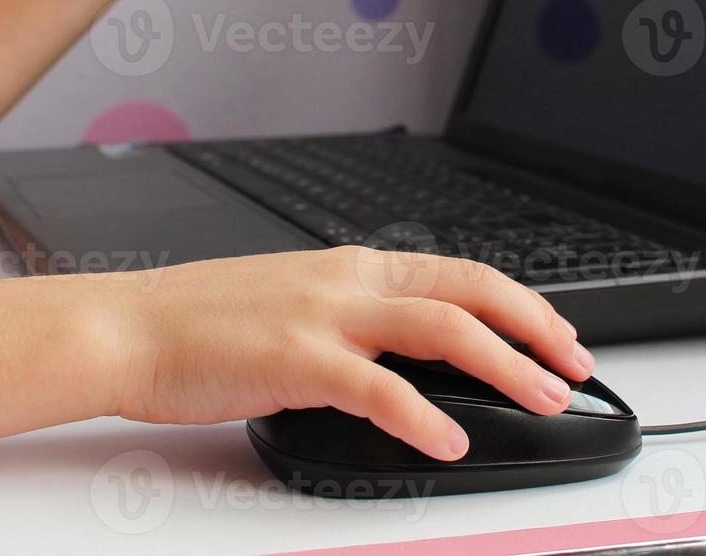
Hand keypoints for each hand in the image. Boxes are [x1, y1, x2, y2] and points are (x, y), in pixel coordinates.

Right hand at [105, 247, 595, 460]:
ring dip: (506, 366)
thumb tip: (405, 352)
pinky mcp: (296, 359)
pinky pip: (379, 389)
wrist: (130, 326)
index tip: (556, 332)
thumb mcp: (295, 301)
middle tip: (576, 365)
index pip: (460, 273)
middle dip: (535, 327)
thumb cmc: (203, 321)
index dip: (521, 301)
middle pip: (470, 292)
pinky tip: (449, 440)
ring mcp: (325, 316)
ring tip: (543, 399)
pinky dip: (425, 416)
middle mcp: (350, 281)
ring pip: (443, 330)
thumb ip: (353, 318)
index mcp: (353, 266)